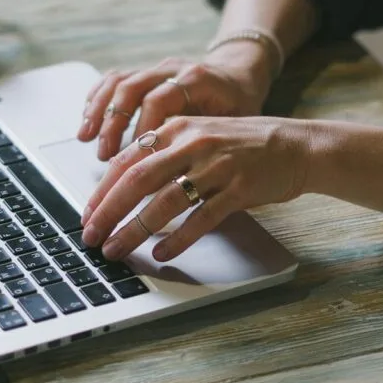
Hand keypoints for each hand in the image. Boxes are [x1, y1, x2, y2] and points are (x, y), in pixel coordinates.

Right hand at [78, 42, 273, 160]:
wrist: (239, 76)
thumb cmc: (239, 106)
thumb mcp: (234, 126)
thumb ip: (206, 147)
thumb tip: (181, 184)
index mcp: (196, 80)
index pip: (159, 100)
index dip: (142, 129)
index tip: (136, 159)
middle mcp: (172, 69)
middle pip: (131, 88)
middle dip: (112, 124)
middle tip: (104, 156)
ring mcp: (155, 69)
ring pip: (117, 82)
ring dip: (99, 113)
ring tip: (86, 140)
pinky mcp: (144, 73)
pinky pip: (113, 79)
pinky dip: (96, 100)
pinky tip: (87, 122)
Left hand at [80, 115, 313, 261]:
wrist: (295, 146)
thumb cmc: (243, 146)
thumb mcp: (199, 137)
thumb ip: (165, 154)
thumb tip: (123, 187)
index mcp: (177, 129)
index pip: (126, 161)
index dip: (101, 191)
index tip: (87, 215)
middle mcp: (193, 144)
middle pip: (137, 180)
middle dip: (108, 211)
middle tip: (91, 236)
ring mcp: (216, 166)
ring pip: (165, 201)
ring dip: (135, 230)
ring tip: (117, 249)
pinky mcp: (239, 188)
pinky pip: (201, 218)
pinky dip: (178, 239)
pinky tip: (161, 253)